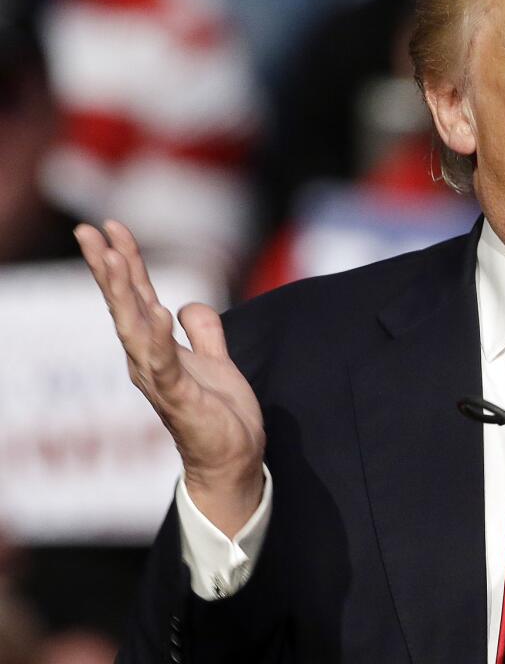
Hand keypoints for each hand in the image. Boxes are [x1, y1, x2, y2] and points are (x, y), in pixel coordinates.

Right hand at [75, 220, 264, 536]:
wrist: (233, 460)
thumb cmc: (219, 415)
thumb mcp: (216, 362)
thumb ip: (203, 333)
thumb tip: (188, 305)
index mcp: (157, 349)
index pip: (137, 297)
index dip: (125, 262)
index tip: (109, 228)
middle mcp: (148, 361)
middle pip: (125, 305)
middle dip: (108, 267)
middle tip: (88, 231)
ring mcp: (160, 379)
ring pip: (135, 328)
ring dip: (124, 293)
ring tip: (114, 258)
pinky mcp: (180, 398)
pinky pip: (167, 363)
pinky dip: (161, 338)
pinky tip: (160, 312)